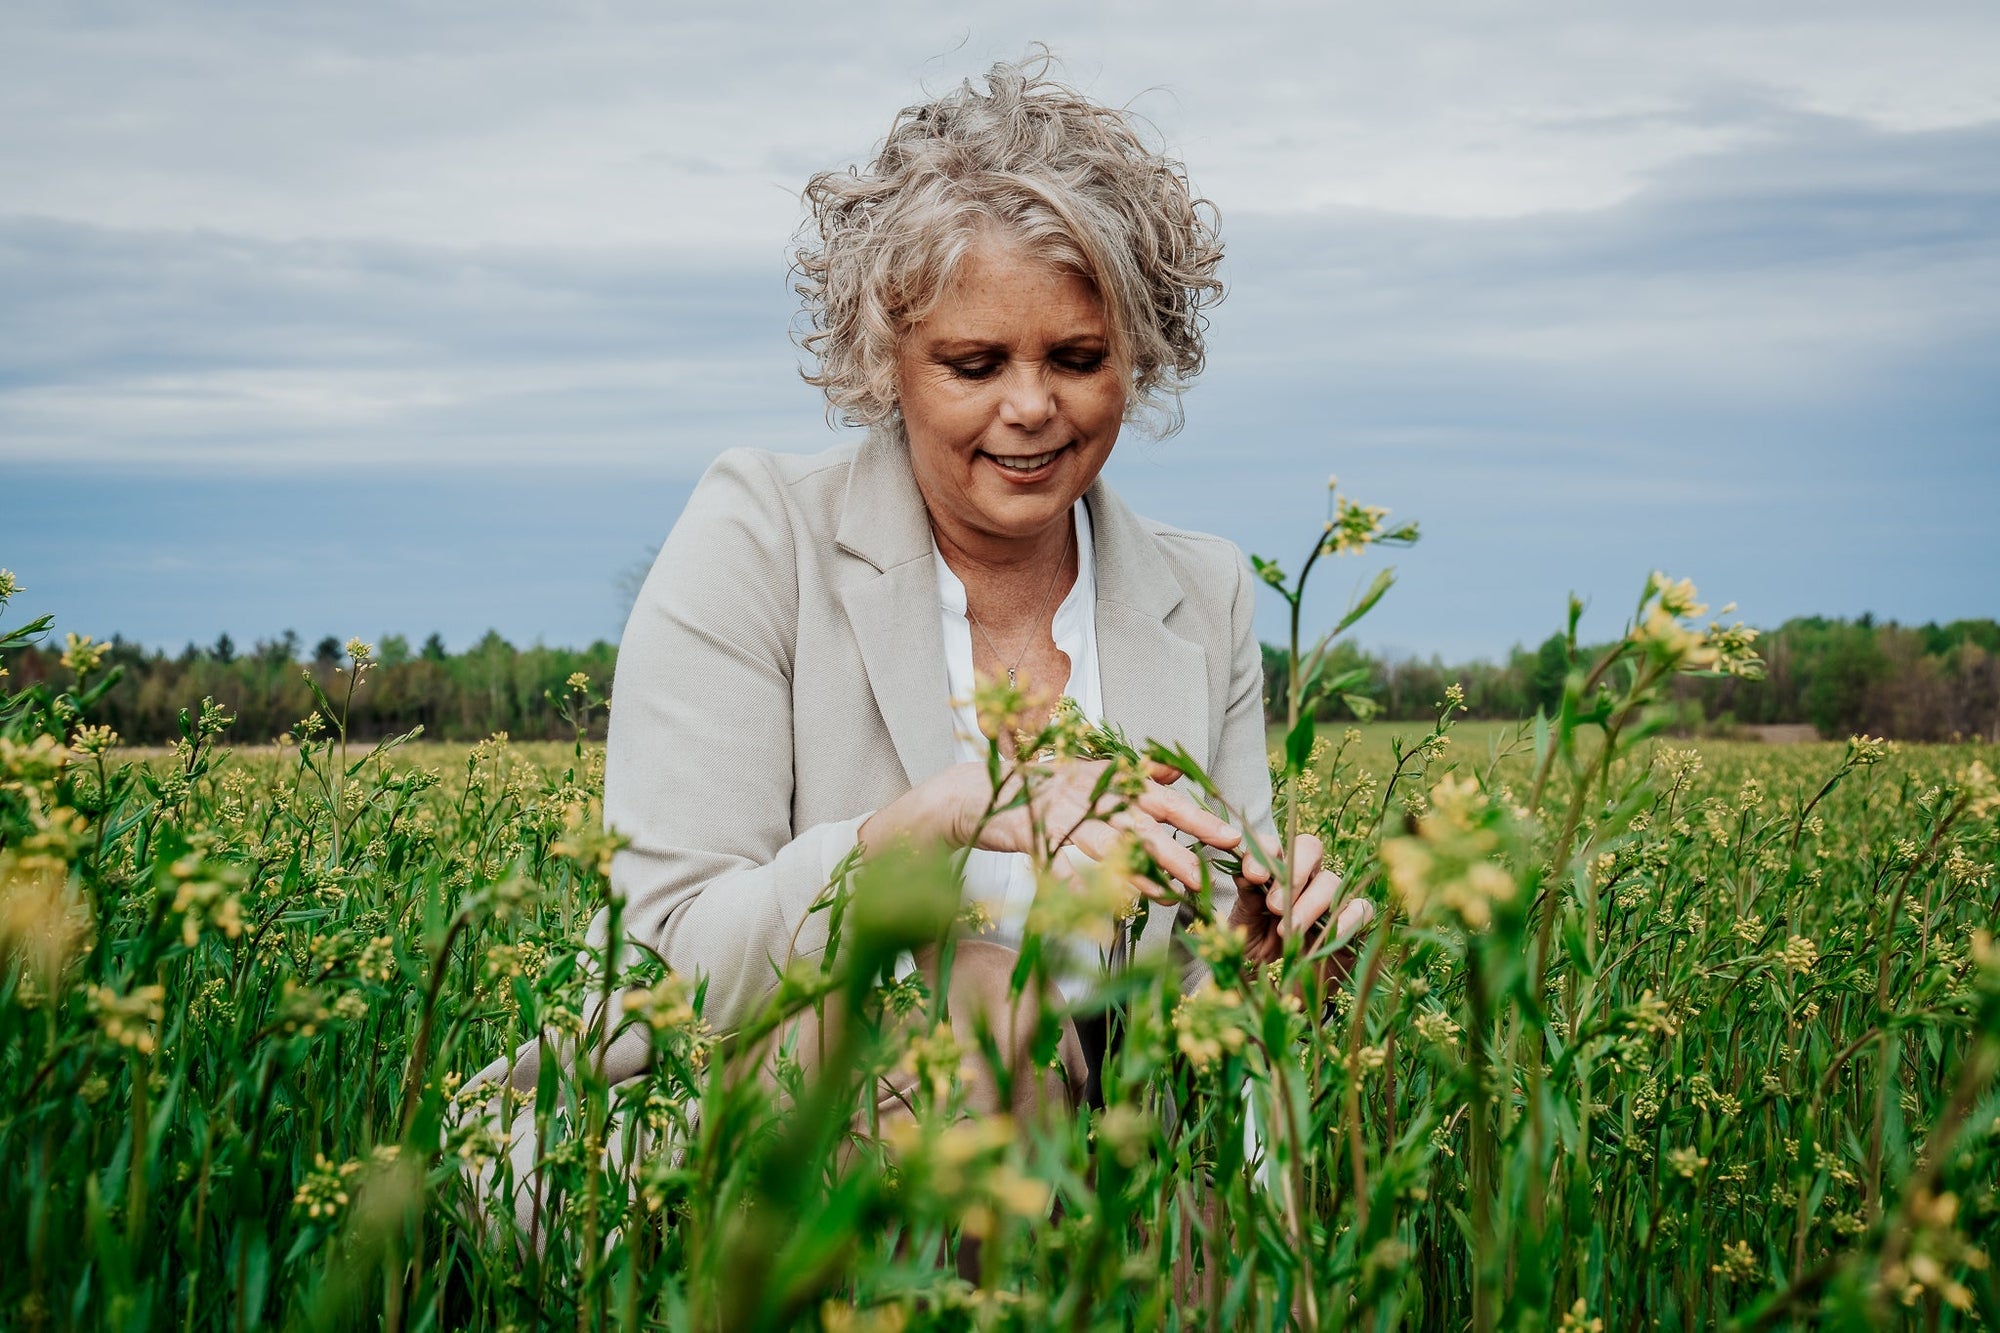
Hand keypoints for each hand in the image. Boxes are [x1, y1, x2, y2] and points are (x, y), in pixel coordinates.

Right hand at [860, 759, 1253, 900]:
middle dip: (1182, 846)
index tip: (1232, 836)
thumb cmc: (1035, 792)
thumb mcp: (1086, 776)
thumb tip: (1174, 770)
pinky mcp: (1035, 831)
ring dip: (1145, 869)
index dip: (1197, 817)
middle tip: (1214, 869)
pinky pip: (1069, 861)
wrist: (972, 794)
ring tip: (1174, 894)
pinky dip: (1092, 882)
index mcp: (1107, 780)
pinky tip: (1115, 903)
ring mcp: (1063, 812)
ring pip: (1111, 843)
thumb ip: (1131, 775)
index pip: (1161, 799)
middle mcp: (1090, 792)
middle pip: (1145, 822)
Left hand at [1229, 832, 1374, 971]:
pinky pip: (1361, 909)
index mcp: (1273, 876)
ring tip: (1287, 931)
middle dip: (1293, 871)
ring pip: (1332, 880)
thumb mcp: (1243, 931)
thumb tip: (1246, 872)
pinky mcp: (1354, 925)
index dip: (1265, 852)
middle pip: (1310, 848)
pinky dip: (1344, 920)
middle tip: (1275, 905)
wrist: (1277, 998)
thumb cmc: (1256, 961)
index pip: (1274, 846)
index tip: (1253, 875)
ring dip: (1310, 903)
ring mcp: (1330, 901)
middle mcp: (1304, 882)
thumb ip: (1246, 901)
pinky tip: (1322, 940)